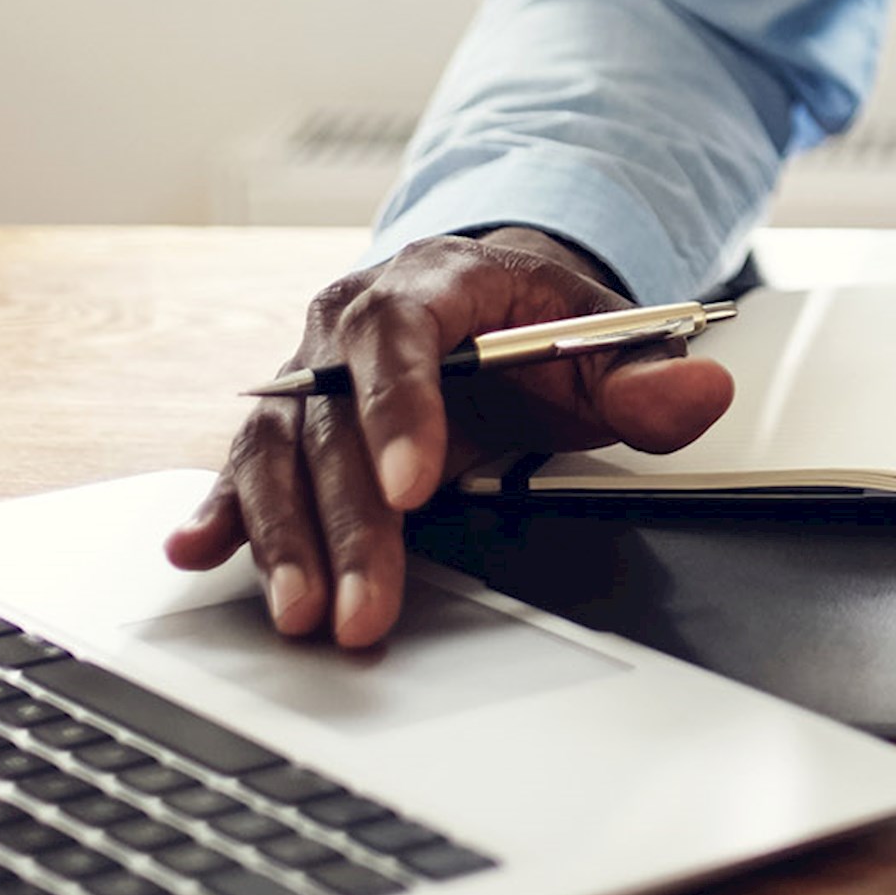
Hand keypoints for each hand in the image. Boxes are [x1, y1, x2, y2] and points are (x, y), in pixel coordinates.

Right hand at [165, 227, 733, 647]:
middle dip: (346, 521)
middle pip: (331, 420)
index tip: (412, 485)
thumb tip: (700, 393)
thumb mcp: (601, 338)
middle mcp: (346, 326)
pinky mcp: (284, 424)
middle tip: (363, 605)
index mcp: (428, 283)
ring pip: (276, 452)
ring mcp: (306, 375)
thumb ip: (647, 374)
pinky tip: (195, 553)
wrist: (479, 294)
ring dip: (281, 536)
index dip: (398, 408)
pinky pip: (243, 467)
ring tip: (300, 610)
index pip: (400, 336)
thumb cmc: (533, 321)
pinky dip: (219, 512)